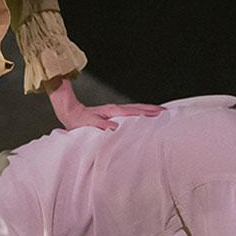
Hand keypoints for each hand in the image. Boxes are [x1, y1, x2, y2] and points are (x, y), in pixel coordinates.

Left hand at [49, 78, 164, 131]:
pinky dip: (140, 113)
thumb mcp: (88, 124)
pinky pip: (130, 113)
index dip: (144, 113)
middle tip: (166, 112)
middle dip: (151, 110)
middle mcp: (114, 109)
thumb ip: (101, 125)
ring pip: (134, 109)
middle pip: (136, 108)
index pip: (131, 112)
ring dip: (147, 110)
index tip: (158, 114)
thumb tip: (114, 127)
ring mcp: (114, 111)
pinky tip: (144, 116)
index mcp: (111, 111)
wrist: (69, 113)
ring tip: (160, 112)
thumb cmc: (78, 122)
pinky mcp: (112, 114)